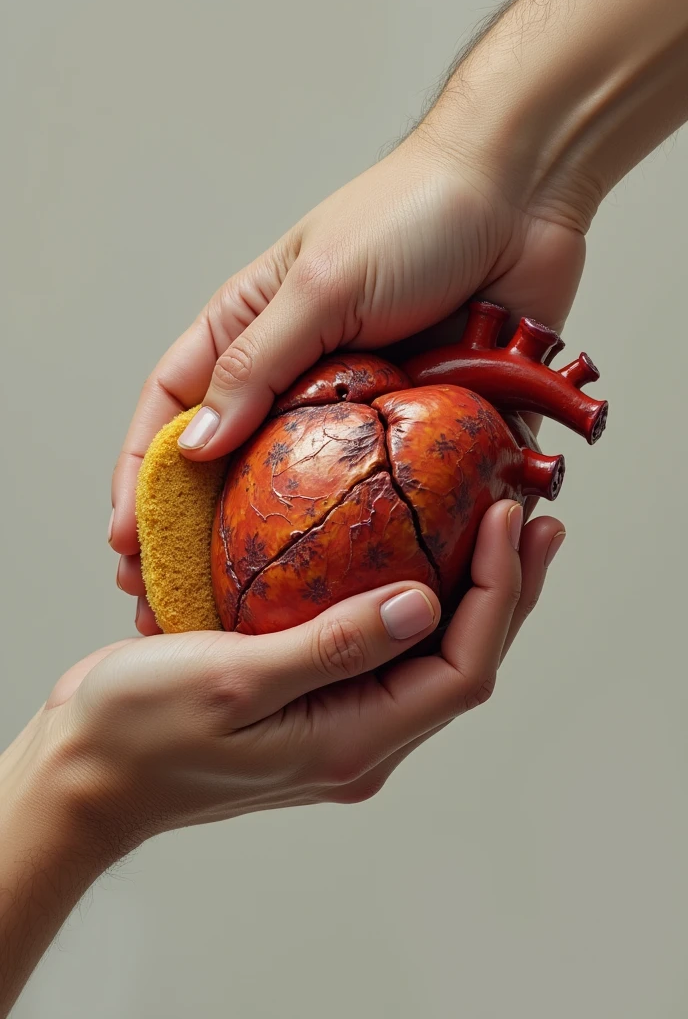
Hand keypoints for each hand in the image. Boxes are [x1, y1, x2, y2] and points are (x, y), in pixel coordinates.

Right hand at [30, 502, 562, 852]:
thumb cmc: (138, 734)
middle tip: (532, 519)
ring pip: (430, 657)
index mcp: (351, 744)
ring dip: (468, 594)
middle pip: (462, 664)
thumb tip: (422, 606)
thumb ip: (330, 647)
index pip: (461, 670)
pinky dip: (413, 601)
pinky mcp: (313, 702)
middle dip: (505, 591)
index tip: (506, 519)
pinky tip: (413, 558)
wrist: (85, 773)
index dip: (498, 594)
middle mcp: (359, 741)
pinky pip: (386, 651)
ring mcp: (337, 725)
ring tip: (493, 531)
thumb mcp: (232, 680)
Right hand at [110, 131, 582, 629]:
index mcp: (251, 329)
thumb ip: (257, 365)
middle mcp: (298, 375)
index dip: (143, 475)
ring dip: (287, 547)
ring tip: (262, 609)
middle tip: (181, 593)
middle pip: (234, 465)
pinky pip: (394, 489)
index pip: (174, 407)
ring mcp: (359, 406)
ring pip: (311, 491)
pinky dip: (380, 531)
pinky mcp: (420, 424)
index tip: (125, 538)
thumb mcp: (319, 284)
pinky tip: (364, 579)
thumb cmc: (414, 214)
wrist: (524, 193)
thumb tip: (195, 447)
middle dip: (201, 531)